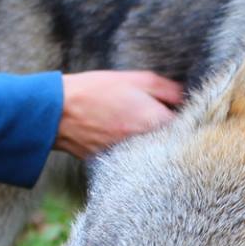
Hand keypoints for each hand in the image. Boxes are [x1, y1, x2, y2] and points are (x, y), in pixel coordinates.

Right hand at [55, 70, 183, 158]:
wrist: (58, 113)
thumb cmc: (96, 91)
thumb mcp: (136, 79)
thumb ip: (167, 90)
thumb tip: (184, 99)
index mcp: (155, 122)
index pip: (186, 127)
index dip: (185, 118)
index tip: (178, 111)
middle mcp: (146, 146)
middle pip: (170, 143)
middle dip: (168, 131)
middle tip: (156, 116)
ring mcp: (131, 159)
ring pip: (151, 153)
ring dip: (149, 142)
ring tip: (132, 125)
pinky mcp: (115, 165)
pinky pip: (132, 159)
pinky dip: (130, 149)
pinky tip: (117, 135)